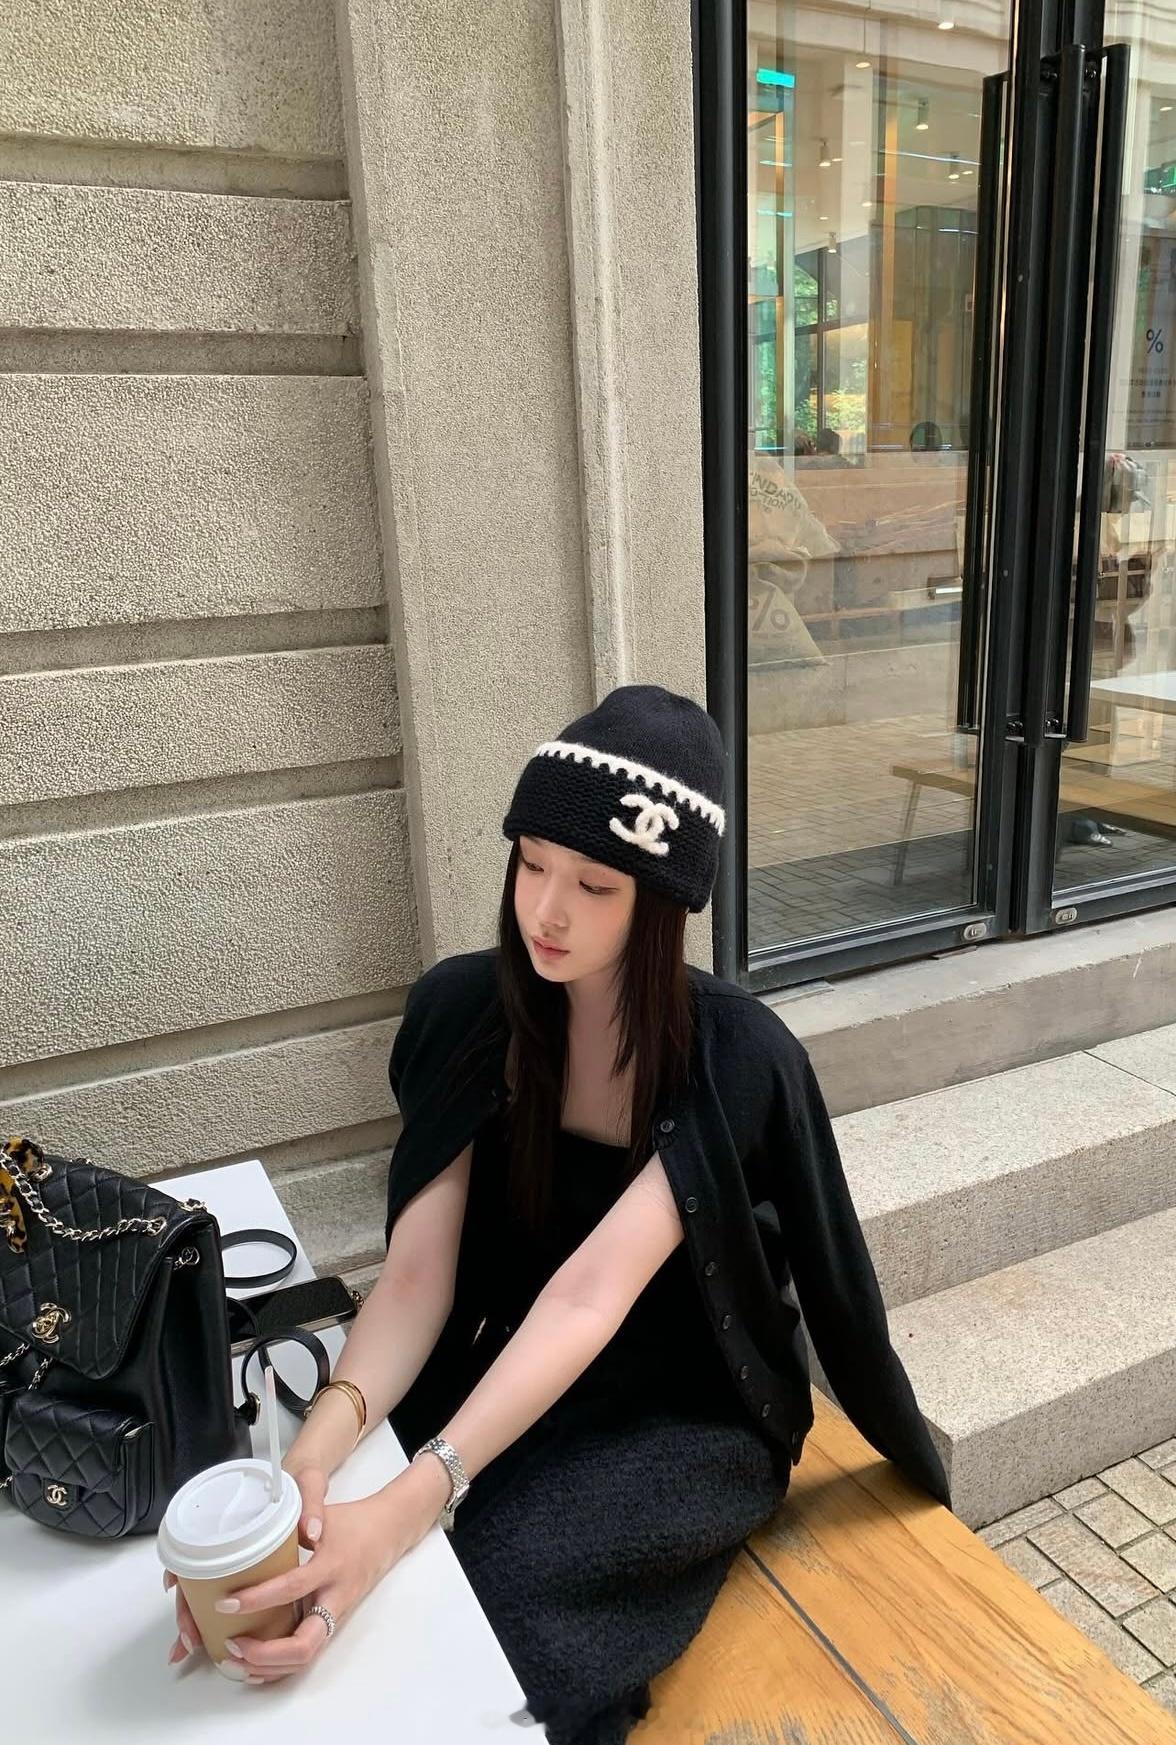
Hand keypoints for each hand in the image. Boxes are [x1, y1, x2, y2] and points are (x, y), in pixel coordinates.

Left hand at [170, 1472, 444, 1682]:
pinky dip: (279, 1666)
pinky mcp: (330, 1623)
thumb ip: (300, 1514)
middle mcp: (335, 1598)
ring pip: (305, 1657)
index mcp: (332, 1566)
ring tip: (235, 1659)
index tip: (226, 1602)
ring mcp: (334, 1615)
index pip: (294, 1587)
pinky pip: (306, 1653)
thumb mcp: (326, 1510)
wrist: (388, 1533)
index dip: (258, 1598)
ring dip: (269, 1666)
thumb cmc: (352, 1521)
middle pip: (304, 1645)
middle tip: (232, 1645)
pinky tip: (254, 1665)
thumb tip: (271, 1535)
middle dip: (265, 1653)